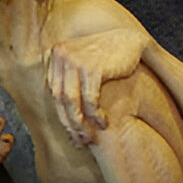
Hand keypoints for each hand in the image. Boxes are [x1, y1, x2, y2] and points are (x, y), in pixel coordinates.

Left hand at [46, 27, 145, 143]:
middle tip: (80, 141)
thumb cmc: (106, 58)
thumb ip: (69, 82)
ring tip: (90, 137)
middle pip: (59, 98)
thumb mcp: (82, 66)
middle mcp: (60, 56)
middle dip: (69, 123)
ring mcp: (74, 60)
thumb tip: (64, 115)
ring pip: (70, 101)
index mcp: (54, 56)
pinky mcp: (92, 68)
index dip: (62, 115)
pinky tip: (104, 123)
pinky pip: (89, 98)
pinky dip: (95, 114)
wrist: (129, 41)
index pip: (53, 92)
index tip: (72, 133)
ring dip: (80, 123)